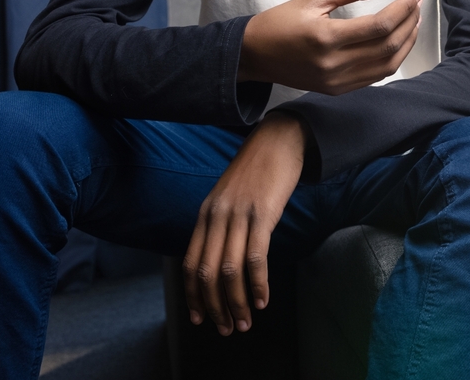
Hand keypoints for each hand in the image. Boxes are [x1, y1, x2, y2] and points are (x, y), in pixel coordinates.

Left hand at [182, 112, 304, 334]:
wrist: (278, 140)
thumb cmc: (257, 170)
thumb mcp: (229, 197)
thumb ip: (221, 224)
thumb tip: (220, 258)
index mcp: (205, 214)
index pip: (190, 264)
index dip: (193, 295)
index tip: (200, 318)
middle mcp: (216, 216)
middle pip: (207, 273)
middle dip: (215, 307)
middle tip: (226, 328)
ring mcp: (238, 215)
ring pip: (229, 270)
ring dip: (236, 302)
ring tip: (245, 322)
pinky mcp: (263, 214)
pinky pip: (255, 257)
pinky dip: (258, 283)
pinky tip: (263, 299)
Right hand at [239, 0, 421, 94]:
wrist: (254, 55)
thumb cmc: (280, 23)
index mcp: (326, 37)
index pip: (380, 25)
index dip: (404, 8)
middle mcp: (334, 64)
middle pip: (388, 45)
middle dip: (409, 22)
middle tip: (417, 4)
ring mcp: (337, 81)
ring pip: (388, 65)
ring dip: (406, 43)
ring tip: (413, 21)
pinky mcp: (337, 90)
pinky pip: (375, 77)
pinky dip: (392, 59)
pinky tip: (397, 42)